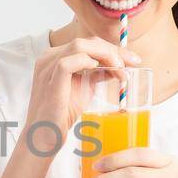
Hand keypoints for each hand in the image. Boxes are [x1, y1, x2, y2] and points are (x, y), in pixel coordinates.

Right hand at [24, 35, 142, 149]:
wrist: (45, 135)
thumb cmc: (62, 113)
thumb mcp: (84, 87)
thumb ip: (97, 73)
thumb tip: (118, 65)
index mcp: (56, 56)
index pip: (88, 43)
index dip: (112, 49)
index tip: (132, 60)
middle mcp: (49, 58)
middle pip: (87, 42)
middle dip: (113, 51)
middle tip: (132, 63)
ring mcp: (47, 68)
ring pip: (79, 46)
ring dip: (105, 55)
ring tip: (120, 69)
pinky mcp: (50, 81)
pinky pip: (68, 63)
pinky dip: (86, 62)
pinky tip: (99, 70)